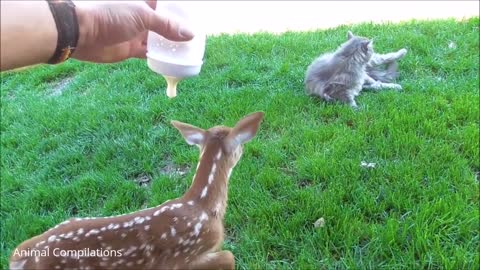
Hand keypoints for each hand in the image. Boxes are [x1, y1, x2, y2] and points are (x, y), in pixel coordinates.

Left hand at [72, 1, 193, 62]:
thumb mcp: (143, 16)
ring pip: (158, 39)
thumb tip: (190, 34)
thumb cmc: (110, 15)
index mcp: (143, 1)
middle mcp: (140, 15)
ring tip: (188, 51)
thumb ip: (167, 25)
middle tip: (195, 38)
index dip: (179, 10)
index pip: (166, 4)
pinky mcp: (130, 48)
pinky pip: (149, 53)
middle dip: (178, 29)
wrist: (82, 33)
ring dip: (171, 45)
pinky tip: (173, 61)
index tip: (194, 19)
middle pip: (164, 22)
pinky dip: (160, 57)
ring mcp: (135, 32)